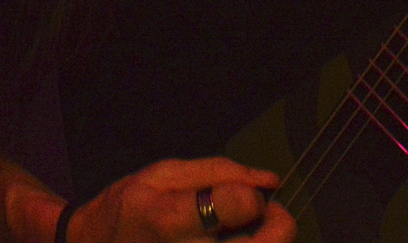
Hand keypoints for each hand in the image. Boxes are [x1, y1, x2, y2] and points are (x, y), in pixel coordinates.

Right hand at [69, 157, 292, 242]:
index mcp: (171, 220)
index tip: (245, 196)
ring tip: (245, 233)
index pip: (240, 205)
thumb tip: (269, 181)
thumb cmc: (129, 208)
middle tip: (265, 216)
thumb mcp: (163, 174)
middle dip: (278, 227)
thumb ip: (220, 172)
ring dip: (264, 242)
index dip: (253, 196)